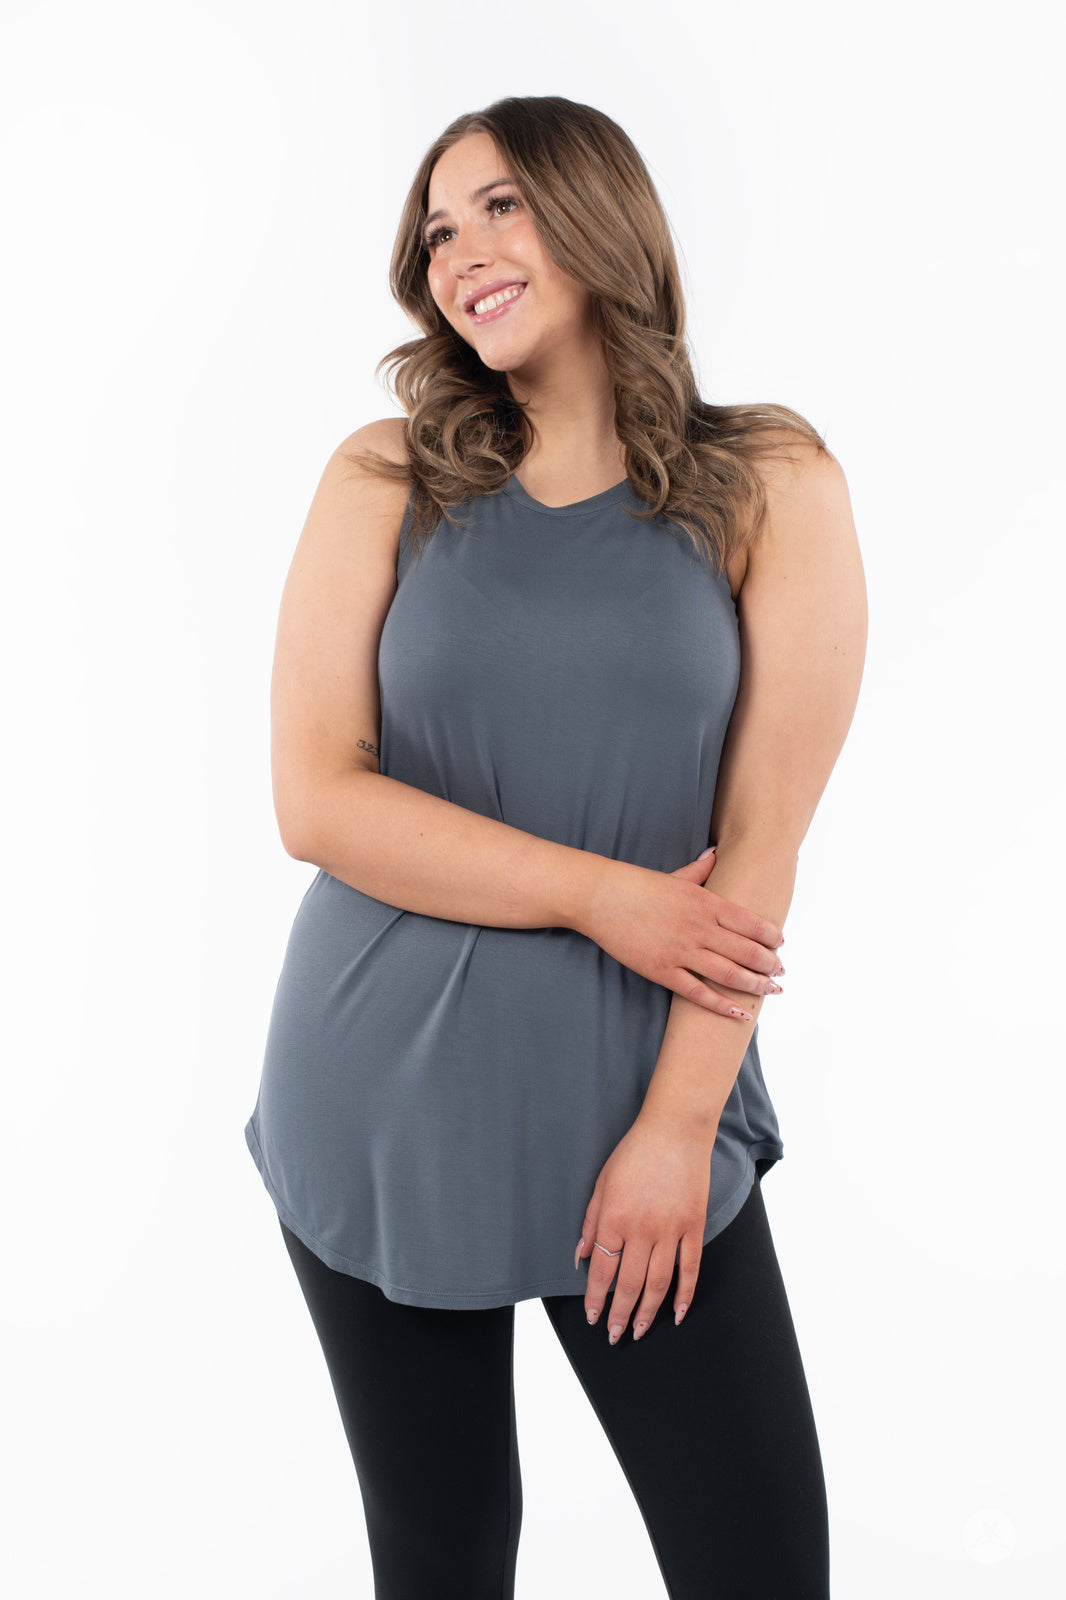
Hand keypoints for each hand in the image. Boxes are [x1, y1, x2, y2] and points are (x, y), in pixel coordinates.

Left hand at [575, 1115, 712, 1342]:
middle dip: (619, 1315)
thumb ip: (591, 1223)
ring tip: (640, 1331)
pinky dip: (685, 1295)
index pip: (602, 1271)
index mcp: (615, 1218)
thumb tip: (582, 1256)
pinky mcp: (694, 1227)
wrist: (675, 1130)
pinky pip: (690, 1269)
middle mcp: (642, 1230)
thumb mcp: (601, 1183)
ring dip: (648, 1312)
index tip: (592, 1317)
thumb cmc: (634, 1153)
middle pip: (629, 1284)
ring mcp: (671, 1230)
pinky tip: (678, 1314)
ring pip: (658, 1283)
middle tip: (614, 1336)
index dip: (595, 1299)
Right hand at [577, 847, 784, 1018]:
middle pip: (748, 951)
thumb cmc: (637, 885)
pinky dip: (723, 1005)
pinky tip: (741, 1012)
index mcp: (706, 902)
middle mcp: (700, 928)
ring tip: (772, 991)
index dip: (771, 936)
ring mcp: (682, 951)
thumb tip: (715, 854)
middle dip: (770, 965)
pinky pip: (699, 993)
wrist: (601, 897)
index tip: (781, 944)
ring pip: (730, 974)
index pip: (751, 923)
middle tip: (781, 972)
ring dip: (756, 985)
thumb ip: (700, 870)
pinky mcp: (663, 971)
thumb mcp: (675, 875)